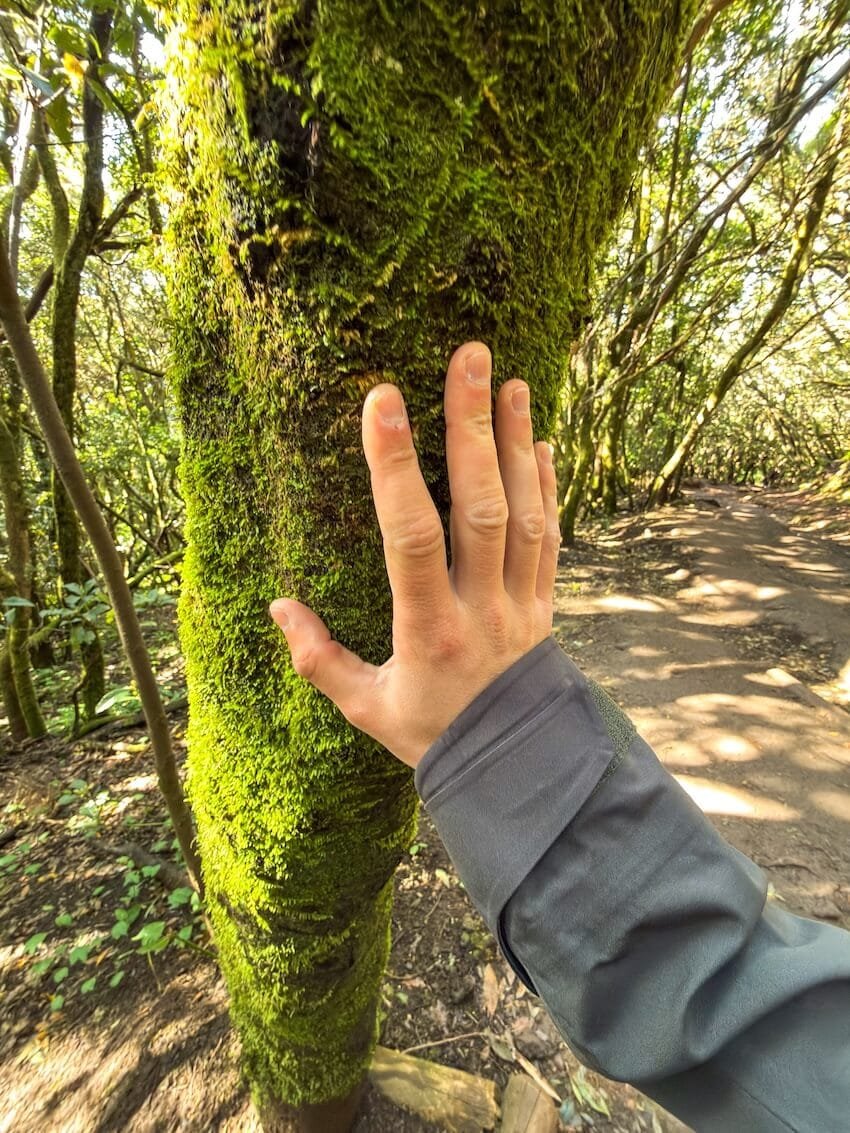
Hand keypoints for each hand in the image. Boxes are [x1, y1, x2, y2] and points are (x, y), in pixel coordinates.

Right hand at [269, 341, 560, 767]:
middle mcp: (481, 608)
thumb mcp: (366, 709)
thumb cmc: (433, 737)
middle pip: (480, 507)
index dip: (395, 469)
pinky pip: (551, 537)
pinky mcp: (545, 603)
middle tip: (466, 359)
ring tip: (509, 380)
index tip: (383, 403)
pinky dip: (548, 487)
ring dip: (517, 443)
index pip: (411, 539)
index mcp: (429, 632)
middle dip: (472, 428)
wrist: (515, 772)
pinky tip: (542, 442)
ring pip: (524, 513)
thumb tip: (278, 608)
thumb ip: (320, 660)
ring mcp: (522, 603)